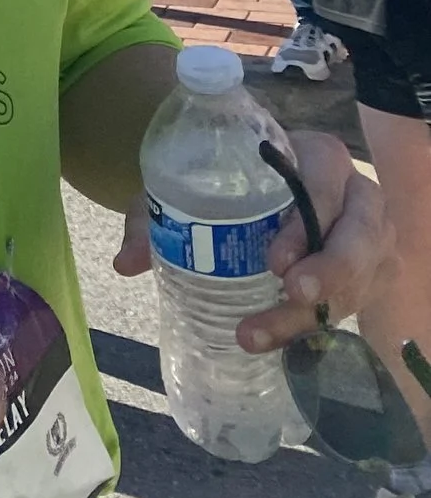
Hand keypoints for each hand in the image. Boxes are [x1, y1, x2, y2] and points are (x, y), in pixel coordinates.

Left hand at [113, 129, 388, 351]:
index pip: (323, 180)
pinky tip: (285, 340)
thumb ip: (156, 219)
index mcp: (316, 157)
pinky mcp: (372, 272)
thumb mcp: (187, 190)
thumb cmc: (225, 185)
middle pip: (361, 233)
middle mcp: (356, 195)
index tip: (273, 261)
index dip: (307, 218)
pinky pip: (361, 299)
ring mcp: (371, 237)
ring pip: (364, 275)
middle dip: (332, 269)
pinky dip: (323, 322)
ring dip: (320, 310)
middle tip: (290, 296)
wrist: (255, 197)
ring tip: (262, 334)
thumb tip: (125, 262)